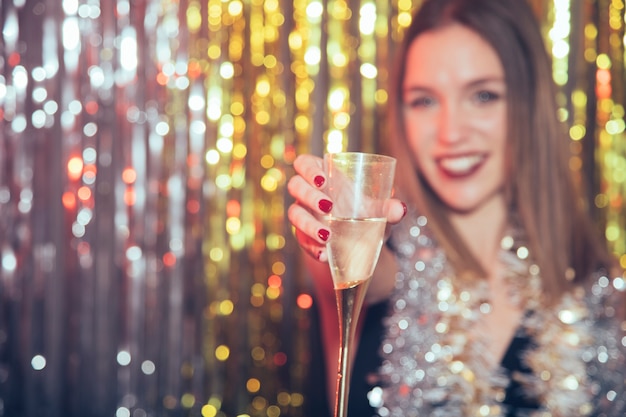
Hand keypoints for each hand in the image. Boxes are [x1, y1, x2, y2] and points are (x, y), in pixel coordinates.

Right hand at [287, 154, 406, 261]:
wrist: (361, 243)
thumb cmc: (366, 214)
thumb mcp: (378, 211)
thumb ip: (388, 208)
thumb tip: (399, 209)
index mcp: (323, 175)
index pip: (304, 163)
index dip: (308, 169)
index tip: (322, 180)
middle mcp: (308, 193)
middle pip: (296, 186)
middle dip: (309, 195)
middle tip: (328, 206)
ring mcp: (304, 214)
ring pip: (294, 214)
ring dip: (308, 224)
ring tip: (327, 236)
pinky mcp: (303, 236)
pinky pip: (301, 240)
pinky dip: (312, 248)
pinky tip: (324, 254)